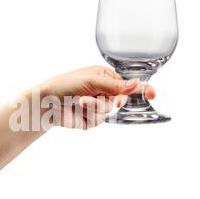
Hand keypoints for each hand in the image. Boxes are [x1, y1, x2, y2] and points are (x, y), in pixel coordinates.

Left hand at [40, 66, 155, 128]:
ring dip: (94, 107)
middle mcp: (103, 92)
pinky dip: (88, 116)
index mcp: (105, 77)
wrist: (46, 103)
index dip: (141, 90)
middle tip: (111, 100)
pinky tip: (77, 110)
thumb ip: (116, 85)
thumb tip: (138, 84)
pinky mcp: (90, 119)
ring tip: (80, 101)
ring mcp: (97, 106)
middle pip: (120, 101)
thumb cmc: (65, 85)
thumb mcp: (92, 80)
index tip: (153, 94)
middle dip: (112, 101)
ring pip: (108, 112)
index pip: (127, 84)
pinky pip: (98, 121)